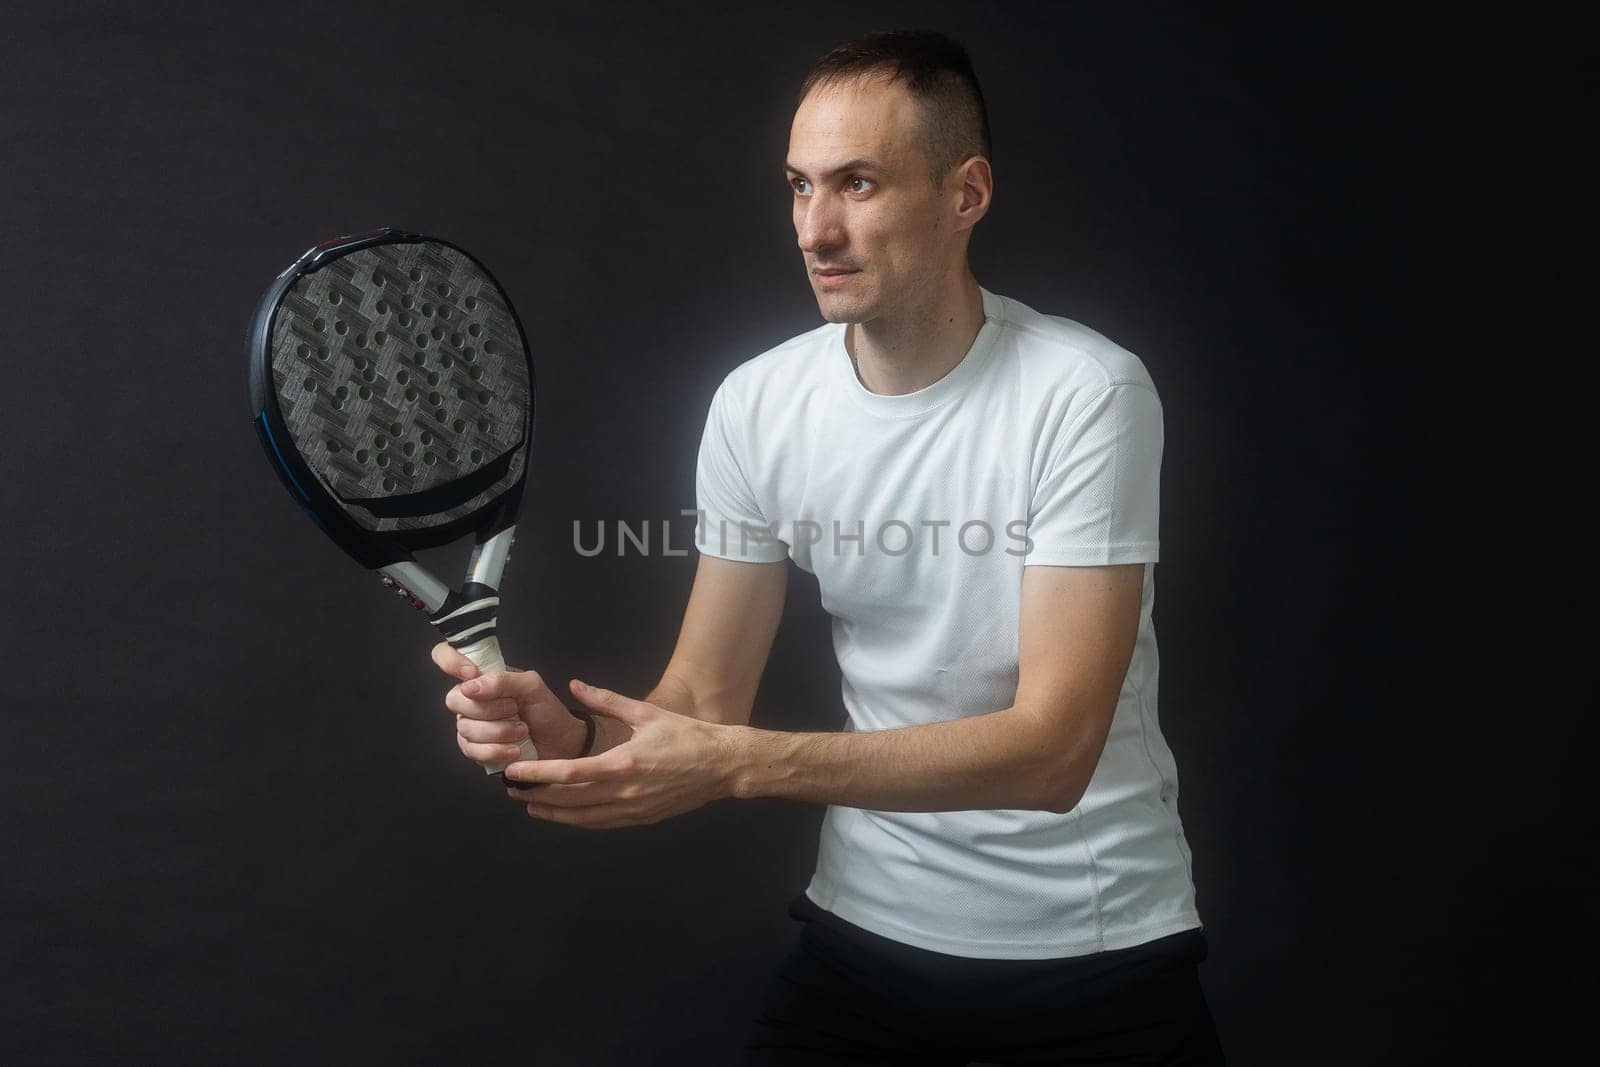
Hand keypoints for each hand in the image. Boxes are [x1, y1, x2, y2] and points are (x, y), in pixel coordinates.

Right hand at [431, 642, 597, 769]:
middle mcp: (471, 698)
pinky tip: (513, 749)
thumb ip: (502, 680)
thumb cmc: (546, 711)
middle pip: (454, 699)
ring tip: (522, 731)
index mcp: (482, 675)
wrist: (559, 744)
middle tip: (515, 709)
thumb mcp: (532, 686)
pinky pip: (471, 750)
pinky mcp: (474, 749)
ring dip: (499, 731)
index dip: (450, 661)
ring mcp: (470, 724)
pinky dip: (496, 750)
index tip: (471, 673)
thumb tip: (469, 686)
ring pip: (465, 728)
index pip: (445, 655)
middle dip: (489, 709)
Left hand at [503, 680, 740, 829]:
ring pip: (583, 817)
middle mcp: (624, 791)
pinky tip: (565, 813)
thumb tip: (574, 685)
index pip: (569, 772)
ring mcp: (632, 809)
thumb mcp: (645, 713)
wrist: (721, 766)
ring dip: (554, 813)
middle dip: (537, 795)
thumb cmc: (685, 735)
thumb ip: (606, 700)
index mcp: (623, 763)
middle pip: (570, 800)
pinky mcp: (641, 819)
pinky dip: (579, 820)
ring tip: (530, 805)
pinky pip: (602, 823)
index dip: (538, 773)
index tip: (514, 772)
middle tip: (511, 790)